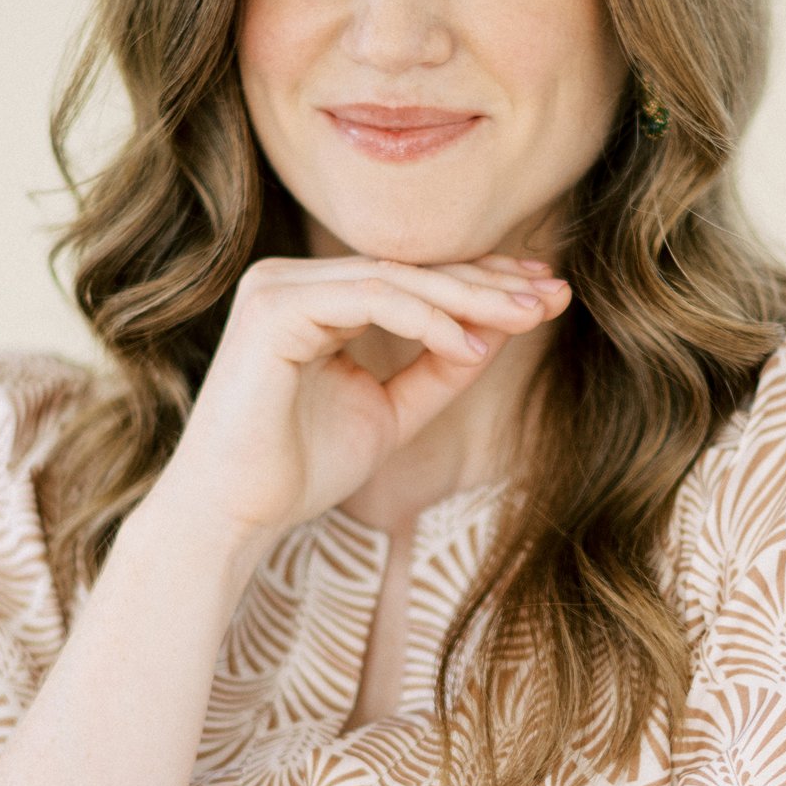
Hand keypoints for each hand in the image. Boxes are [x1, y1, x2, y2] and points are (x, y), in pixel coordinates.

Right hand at [157, 252, 570, 545]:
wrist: (233, 515)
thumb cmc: (298, 469)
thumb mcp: (390, 412)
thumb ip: (438, 368)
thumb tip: (497, 329)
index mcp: (316, 298)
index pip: (412, 279)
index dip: (481, 284)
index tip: (545, 296)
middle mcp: (292, 280)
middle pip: (410, 270)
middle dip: (488, 281)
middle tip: (553, 293)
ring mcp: (279, 287)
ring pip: (395, 278)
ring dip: (468, 296)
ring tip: (527, 317)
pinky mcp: (273, 308)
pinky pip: (367, 298)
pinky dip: (424, 319)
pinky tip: (468, 343)